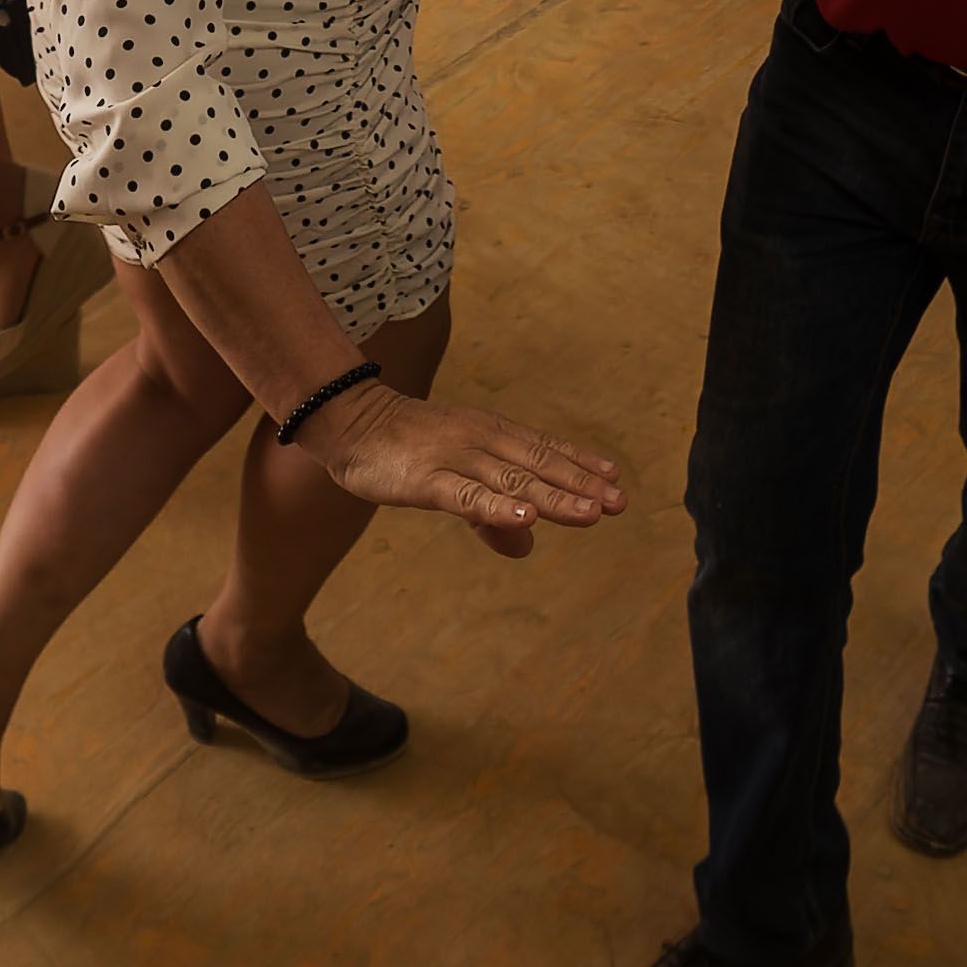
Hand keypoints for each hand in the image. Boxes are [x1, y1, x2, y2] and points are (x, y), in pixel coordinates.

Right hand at [308, 377, 629, 557]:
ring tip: (590, 514)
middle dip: (580, 484)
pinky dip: (498, 508)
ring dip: (553, 497)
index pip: (544, 449)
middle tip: (618, 503)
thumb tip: (526, 545)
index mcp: (490, 435)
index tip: (615, 482)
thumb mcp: (454, 478)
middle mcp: (481, 442)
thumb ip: (490, 514)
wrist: (348, 422)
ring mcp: (456, 458)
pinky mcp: (428, 479)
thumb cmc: (404, 449)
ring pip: (513, 481)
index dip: (580, 464)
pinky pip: (467, 496)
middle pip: (538, 465)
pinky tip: (525, 521)